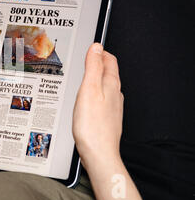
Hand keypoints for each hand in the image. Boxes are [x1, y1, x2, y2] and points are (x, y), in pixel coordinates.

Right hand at [73, 44, 144, 199]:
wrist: (99, 153)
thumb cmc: (92, 125)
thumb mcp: (89, 89)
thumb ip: (93, 67)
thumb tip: (96, 47)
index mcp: (111, 84)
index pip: (109, 60)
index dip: (100, 51)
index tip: (91, 46)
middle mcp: (115, 94)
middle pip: (108, 72)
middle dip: (98, 63)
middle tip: (87, 57)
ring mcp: (113, 107)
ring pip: (105, 86)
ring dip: (96, 78)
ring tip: (84, 75)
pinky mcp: (107, 118)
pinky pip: (102, 99)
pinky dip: (94, 93)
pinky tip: (86, 98)